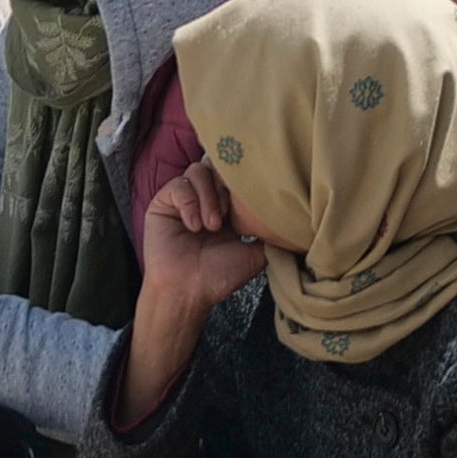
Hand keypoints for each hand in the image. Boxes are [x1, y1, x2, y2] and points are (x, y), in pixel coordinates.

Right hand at [135, 163, 269, 313]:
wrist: (187, 292)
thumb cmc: (218, 276)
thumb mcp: (254, 254)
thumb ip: (270, 235)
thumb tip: (292, 223)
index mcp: (226, 206)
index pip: (235, 174)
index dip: (243, 177)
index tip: (251, 190)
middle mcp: (204, 197)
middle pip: (217, 165)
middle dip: (226, 186)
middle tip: (228, 216)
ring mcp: (184, 199)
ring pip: (198, 170)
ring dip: (209, 196)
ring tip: (212, 225)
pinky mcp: (163, 202)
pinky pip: (178, 185)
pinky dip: (189, 203)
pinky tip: (194, 226)